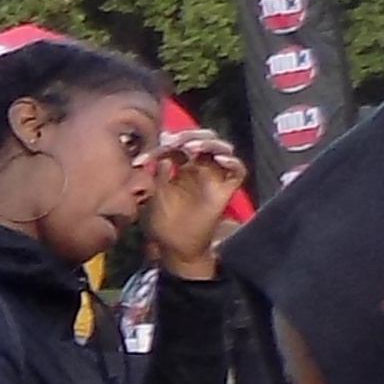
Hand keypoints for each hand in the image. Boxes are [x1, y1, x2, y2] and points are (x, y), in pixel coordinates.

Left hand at [145, 127, 243, 280]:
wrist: (174, 248)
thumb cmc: (162, 222)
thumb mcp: (154, 194)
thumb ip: (158, 172)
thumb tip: (162, 151)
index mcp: (181, 167)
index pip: (180, 144)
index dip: (165, 144)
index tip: (145, 156)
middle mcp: (200, 168)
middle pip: (204, 140)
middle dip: (191, 135)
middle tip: (175, 141)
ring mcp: (214, 178)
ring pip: (223, 150)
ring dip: (209, 143)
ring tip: (192, 147)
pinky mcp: (225, 191)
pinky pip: (238, 172)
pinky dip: (232, 163)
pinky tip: (218, 160)